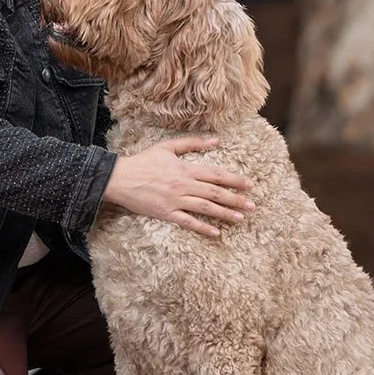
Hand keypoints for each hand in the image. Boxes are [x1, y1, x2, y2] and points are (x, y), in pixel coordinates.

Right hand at [102, 137, 253, 236]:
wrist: (120, 178)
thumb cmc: (143, 161)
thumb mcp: (167, 147)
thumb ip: (192, 143)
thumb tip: (215, 141)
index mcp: (185, 169)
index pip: (216, 174)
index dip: (234, 179)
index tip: (249, 184)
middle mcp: (184, 185)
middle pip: (215, 193)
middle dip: (236, 199)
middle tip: (253, 205)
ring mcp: (175, 201)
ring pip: (205, 208)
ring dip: (225, 213)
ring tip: (240, 218)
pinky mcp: (166, 213)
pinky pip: (188, 222)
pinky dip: (202, 228)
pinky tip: (216, 233)